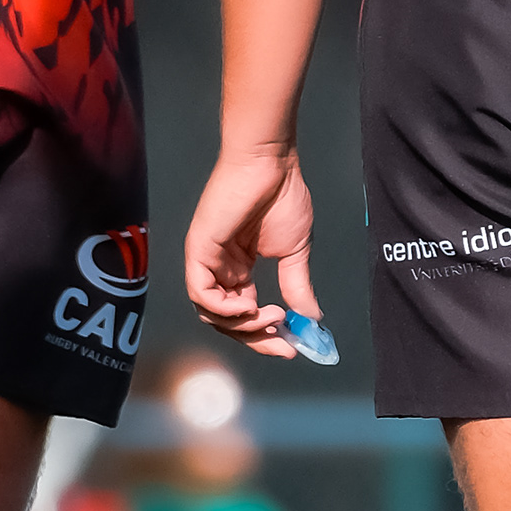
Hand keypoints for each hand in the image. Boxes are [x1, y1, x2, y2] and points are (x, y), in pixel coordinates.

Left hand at [184, 141, 323, 355]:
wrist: (270, 163)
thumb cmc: (281, 196)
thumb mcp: (295, 252)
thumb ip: (297, 286)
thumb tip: (311, 317)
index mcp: (239, 269)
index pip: (244, 314)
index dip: (265, 335)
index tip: (291, 347)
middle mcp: (220, 268)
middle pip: (227, 321)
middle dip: (256, 338)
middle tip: (284, 345)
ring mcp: (207, 260)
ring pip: (211, 313)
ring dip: (243, 325)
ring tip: (273, 317)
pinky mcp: (198, 250)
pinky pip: (201, 293)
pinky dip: (223, 308)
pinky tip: (247, 308)